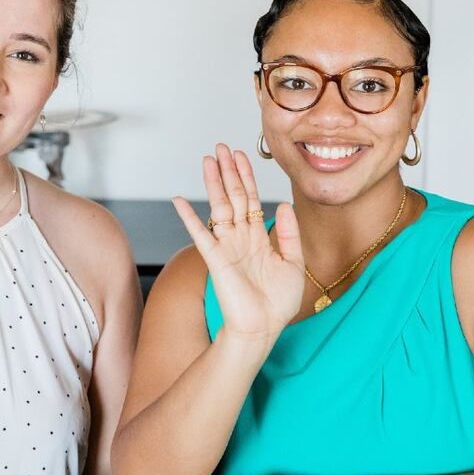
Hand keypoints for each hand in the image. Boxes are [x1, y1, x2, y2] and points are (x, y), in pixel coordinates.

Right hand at [172, 144, 304, 349]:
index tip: (240, 156)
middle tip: (221, 147)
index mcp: (258, 238)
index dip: (246, 177)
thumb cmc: (278, 303)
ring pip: (219, 207)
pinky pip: (201, 233)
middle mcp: (240, 238)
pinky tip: (179, 199)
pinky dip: (189, 217)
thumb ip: (289, 233)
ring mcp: (226, 247)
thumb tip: (282, 205)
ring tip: (208, 160)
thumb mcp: (294, 262)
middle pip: (233, 197)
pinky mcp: (216, 259)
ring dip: (213, 183)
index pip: (251, 199)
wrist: (263, 328)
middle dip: (228, 171)